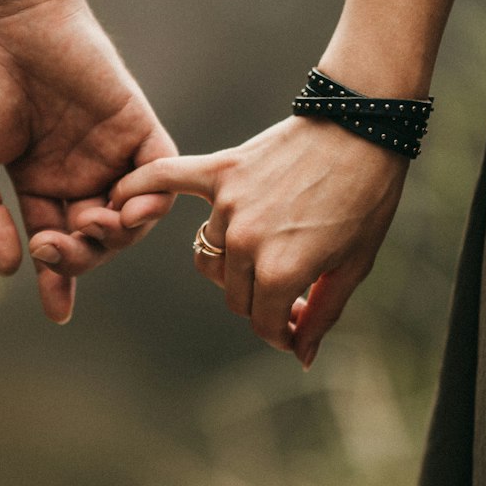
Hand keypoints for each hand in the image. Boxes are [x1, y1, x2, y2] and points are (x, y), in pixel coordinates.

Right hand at [0, 0, 175, 322]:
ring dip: (118, 236)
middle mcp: (79, 172)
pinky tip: (127, 207)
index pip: (55, 244)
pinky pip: (159, 171)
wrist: (5, 16)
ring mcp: (110, 150)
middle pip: (95, 239)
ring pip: (131, 215)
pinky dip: (152, 197)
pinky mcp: (137, 124)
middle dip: (81, 258)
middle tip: (59, 249)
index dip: (59, 280)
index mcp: (38, 182)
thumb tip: (12, 268)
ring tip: (93, 228)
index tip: (58, 312)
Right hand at [106, 116, 408, 365]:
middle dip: (263, 300)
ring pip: (211, 257)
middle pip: (234, 295)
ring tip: (268, 248)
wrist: (362, 129)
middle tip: (293, 286)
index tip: (297, 322)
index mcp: (280, 271)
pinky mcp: (221, 171)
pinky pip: (168, 180)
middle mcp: (245, 243)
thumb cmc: (367, 199)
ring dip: (234, 263)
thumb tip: (300, 356)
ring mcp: (228, 206)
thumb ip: (322, 313)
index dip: (282, 330)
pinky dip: (140, 187)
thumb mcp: (354, 265)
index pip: (262, 323)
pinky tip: (118, 197)